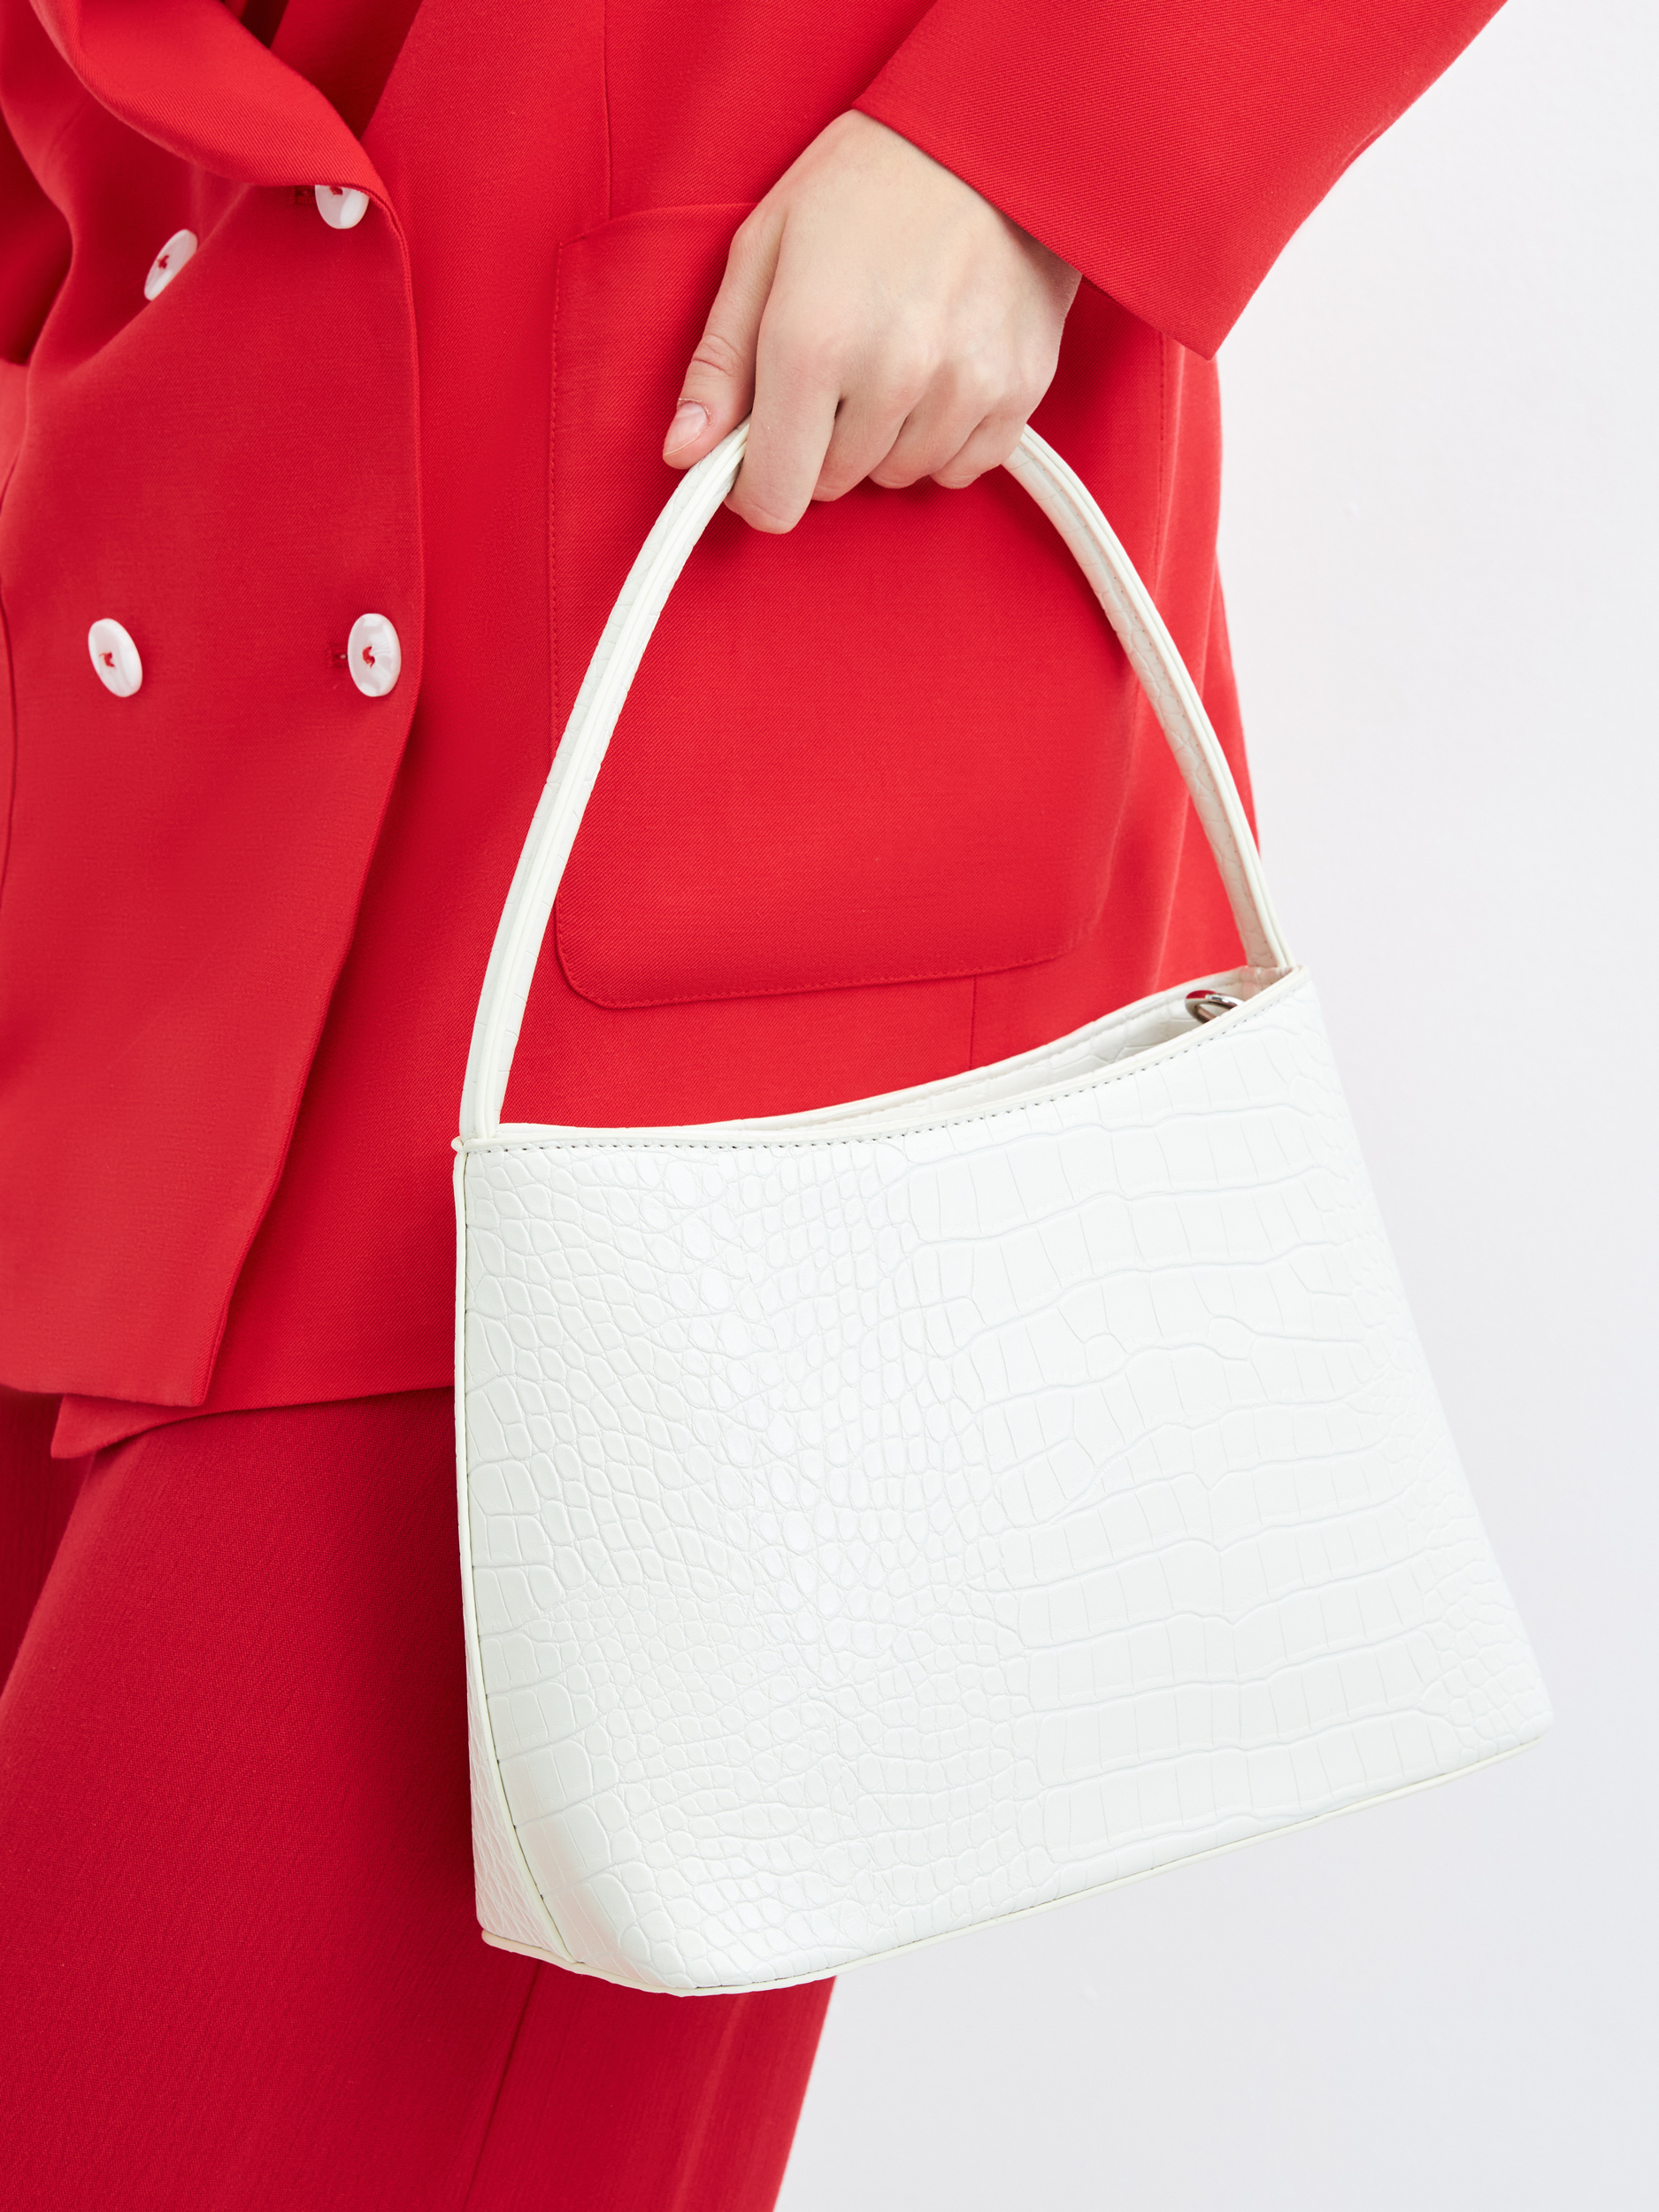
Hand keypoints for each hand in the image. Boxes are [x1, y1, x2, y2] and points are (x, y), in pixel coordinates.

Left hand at [662, 113, 1080, 532]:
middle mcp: (891, 376)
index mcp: (811, 342)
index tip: (759, 453)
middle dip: (821, 440)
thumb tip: (685, 451)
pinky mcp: (1017, 393)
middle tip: (838, 360)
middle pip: (832, 485)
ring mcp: (962, 389)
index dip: (757, 485)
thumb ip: (720, 362)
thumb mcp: (765, 249)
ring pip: (897, 475)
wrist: (991, 136)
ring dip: (884, 437)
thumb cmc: (866, 182)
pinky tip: (941, 368)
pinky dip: (943, 436)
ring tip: (894, 352)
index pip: (775, 497)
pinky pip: (961, 467)